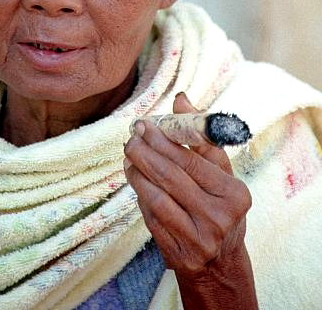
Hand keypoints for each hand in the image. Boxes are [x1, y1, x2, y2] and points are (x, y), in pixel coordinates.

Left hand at [123, 93, 252, 279]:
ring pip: (158, 198)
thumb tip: (181, 99)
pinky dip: (141, 196)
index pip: (193, 161)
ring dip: (138, 174)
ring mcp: (199, 240)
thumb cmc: (220, 207)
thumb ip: (202, 136)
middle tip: (132, 137)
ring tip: (129, 157)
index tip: (146, 125)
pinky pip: (152, 218)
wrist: (220, 264)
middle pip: (172, 177)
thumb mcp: (221, 173)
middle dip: (146, 153)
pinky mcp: (179, 254)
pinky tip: (136, 181)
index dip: (165, 141)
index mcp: (234, 194)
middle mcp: (219, 218)